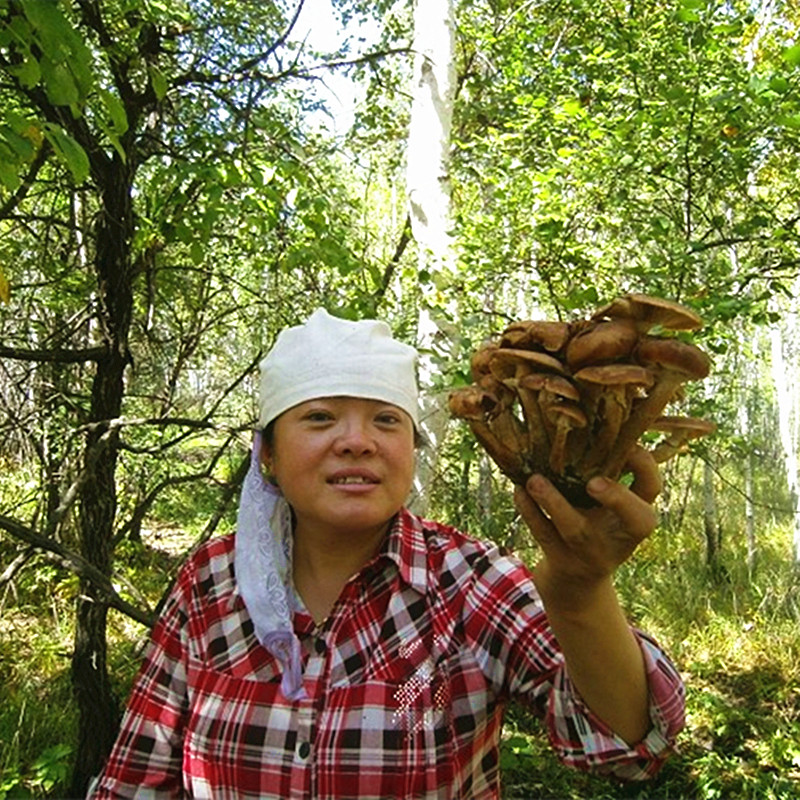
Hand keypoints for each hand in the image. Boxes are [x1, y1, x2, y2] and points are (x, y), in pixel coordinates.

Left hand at [514, 446, 660, 604]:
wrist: (576, 581)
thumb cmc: (594, 527)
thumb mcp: (607, 507)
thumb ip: (607, 473)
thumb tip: (592, 419)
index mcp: (636, 516)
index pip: (653, 490)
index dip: (645, 467)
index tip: (628, 446)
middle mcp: (620, 535)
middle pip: (634, 519)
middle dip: (617, 497)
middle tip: (594, 481)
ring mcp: (591, 552)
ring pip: (575, 528)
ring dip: (554, 502)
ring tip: (534, 480)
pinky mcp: (561, 560)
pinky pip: (543, 534)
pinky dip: (528, 511)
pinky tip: (518, 490)